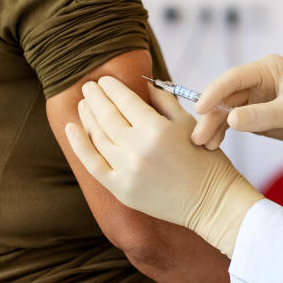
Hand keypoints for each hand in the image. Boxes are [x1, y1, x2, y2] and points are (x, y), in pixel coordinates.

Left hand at [64, 76, 262, 256]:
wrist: (211, 202)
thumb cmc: (206, 161)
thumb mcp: (188, 124)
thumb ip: (164, 102)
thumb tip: (145, 84)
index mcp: (157, 129)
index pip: (125, 100)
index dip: (112, 87)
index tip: (105, 79)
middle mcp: (137, 149)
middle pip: (106, 115)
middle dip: (95, 97)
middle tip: (88, 86)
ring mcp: (126, 171)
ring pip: (97, 136)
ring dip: (87, 116)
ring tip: (84, 104)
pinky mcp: (120, 189)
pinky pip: (92, 164)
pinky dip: (79, 144)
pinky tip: (72, 129)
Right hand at [190, 54, 282, 162]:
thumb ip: (262, 116)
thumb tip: (230, 119)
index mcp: (267, 69)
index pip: (233, 78)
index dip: (214, 92)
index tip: (200, 109)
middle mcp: (258, 82)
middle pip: (225, 97)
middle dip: (210, 116)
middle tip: (197, 137)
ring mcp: (257, 100)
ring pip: (226, 112)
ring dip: (214, 127)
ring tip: (204, 145)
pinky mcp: (258, 117)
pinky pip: (234, 123)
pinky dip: (224, 133)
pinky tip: (215, 145)